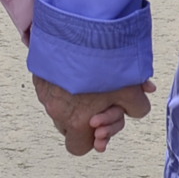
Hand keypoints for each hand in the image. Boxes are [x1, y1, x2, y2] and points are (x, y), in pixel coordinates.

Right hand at [34, 74, 153, 155]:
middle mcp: (56, 111)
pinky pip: (51, 86)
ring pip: (60, 105)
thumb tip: (139, 105)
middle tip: (101, 101)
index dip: (92, 139)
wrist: (76, 30)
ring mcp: (44, 92)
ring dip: (74, 98)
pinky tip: (78, 67)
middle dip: (86, 116)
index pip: (78, 148)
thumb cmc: (101, 64)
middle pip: (70, 126)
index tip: (101, 124)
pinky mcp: (38, 74)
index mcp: (76, 122)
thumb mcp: (129, 89)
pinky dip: (64, 81)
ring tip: (91, 80)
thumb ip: (137, 106)